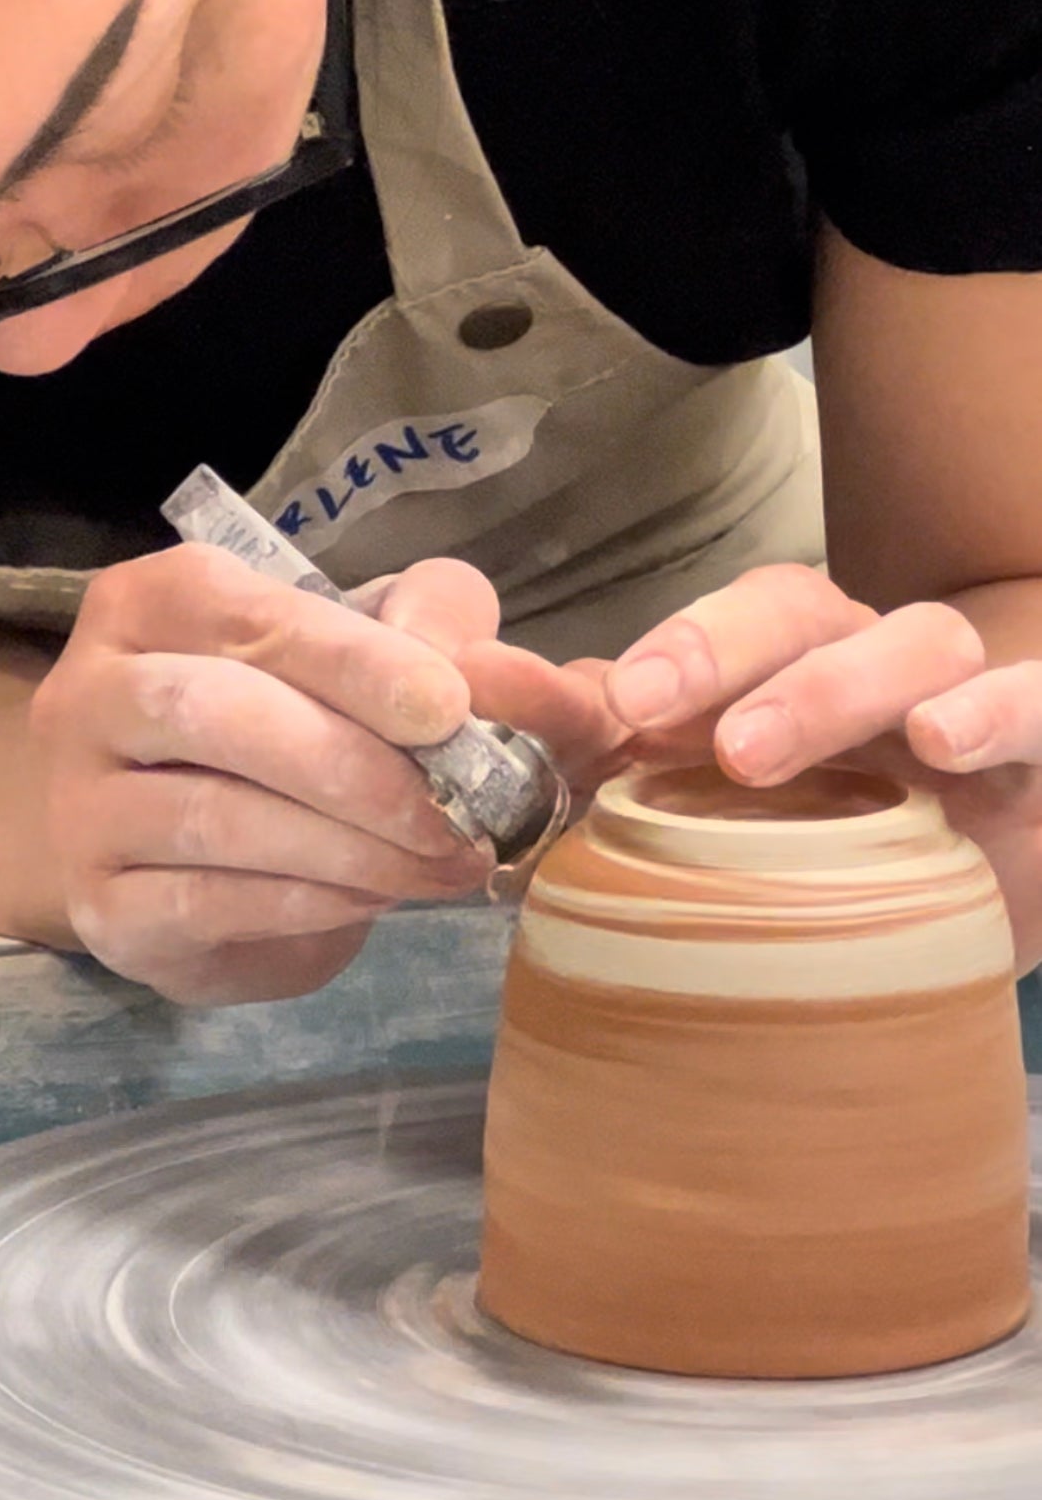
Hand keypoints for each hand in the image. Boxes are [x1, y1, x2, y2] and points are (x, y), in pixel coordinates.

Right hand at [29, 545, 495, 1005]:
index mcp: (149, 603)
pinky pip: (204, 903)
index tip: (447, 707)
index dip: (353, 660)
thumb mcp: (369, 646)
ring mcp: (77, 807)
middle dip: (350, 765)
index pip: (248, 615)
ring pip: (210, 817)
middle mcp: (87, 694)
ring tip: (441, 864)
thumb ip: (430, 623)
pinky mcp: (97, 908)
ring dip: (347, 846)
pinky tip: (376, 899)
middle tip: (454, 811)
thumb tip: (488, 669)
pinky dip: (308, 902)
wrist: (216, 861)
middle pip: (210, 711)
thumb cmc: (295, 720)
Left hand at [596, 564, 1041, 972]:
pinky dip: (1001, 713)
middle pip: (813, 611)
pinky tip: (948, 743)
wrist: (995, 888)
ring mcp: (969, 701)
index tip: (622, 698)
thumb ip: (617, 755)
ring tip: (761, 750)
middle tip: (670, 719)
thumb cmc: (839, 839)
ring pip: (922, 644)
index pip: (742, 617)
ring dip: (843, 684)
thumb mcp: (723, 806)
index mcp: (801, 660)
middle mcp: (879, 661)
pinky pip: (1041, 708)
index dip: (687, 641)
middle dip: (736, 650)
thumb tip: (511, 704)